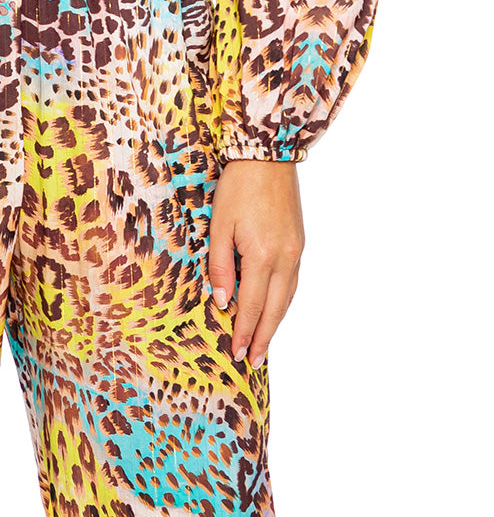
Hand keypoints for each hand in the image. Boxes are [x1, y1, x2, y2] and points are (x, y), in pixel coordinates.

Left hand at [206, 159, 304, 367]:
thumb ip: (221, 268)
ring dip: (275, 324)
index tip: (238, 354)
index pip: (251, 306)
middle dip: (263, 337)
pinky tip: (275, 312)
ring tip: (265, 345)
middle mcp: (285, 258)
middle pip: (274, 310)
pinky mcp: (299, 244)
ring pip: (287, 299)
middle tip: (255, 362)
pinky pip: (293, 283)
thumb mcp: (218, 228)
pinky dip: (283, 303)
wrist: (268, 155)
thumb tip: (223, 303)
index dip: (244, 332)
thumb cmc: (237, 187)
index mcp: (263, 256)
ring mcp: (296, 251)